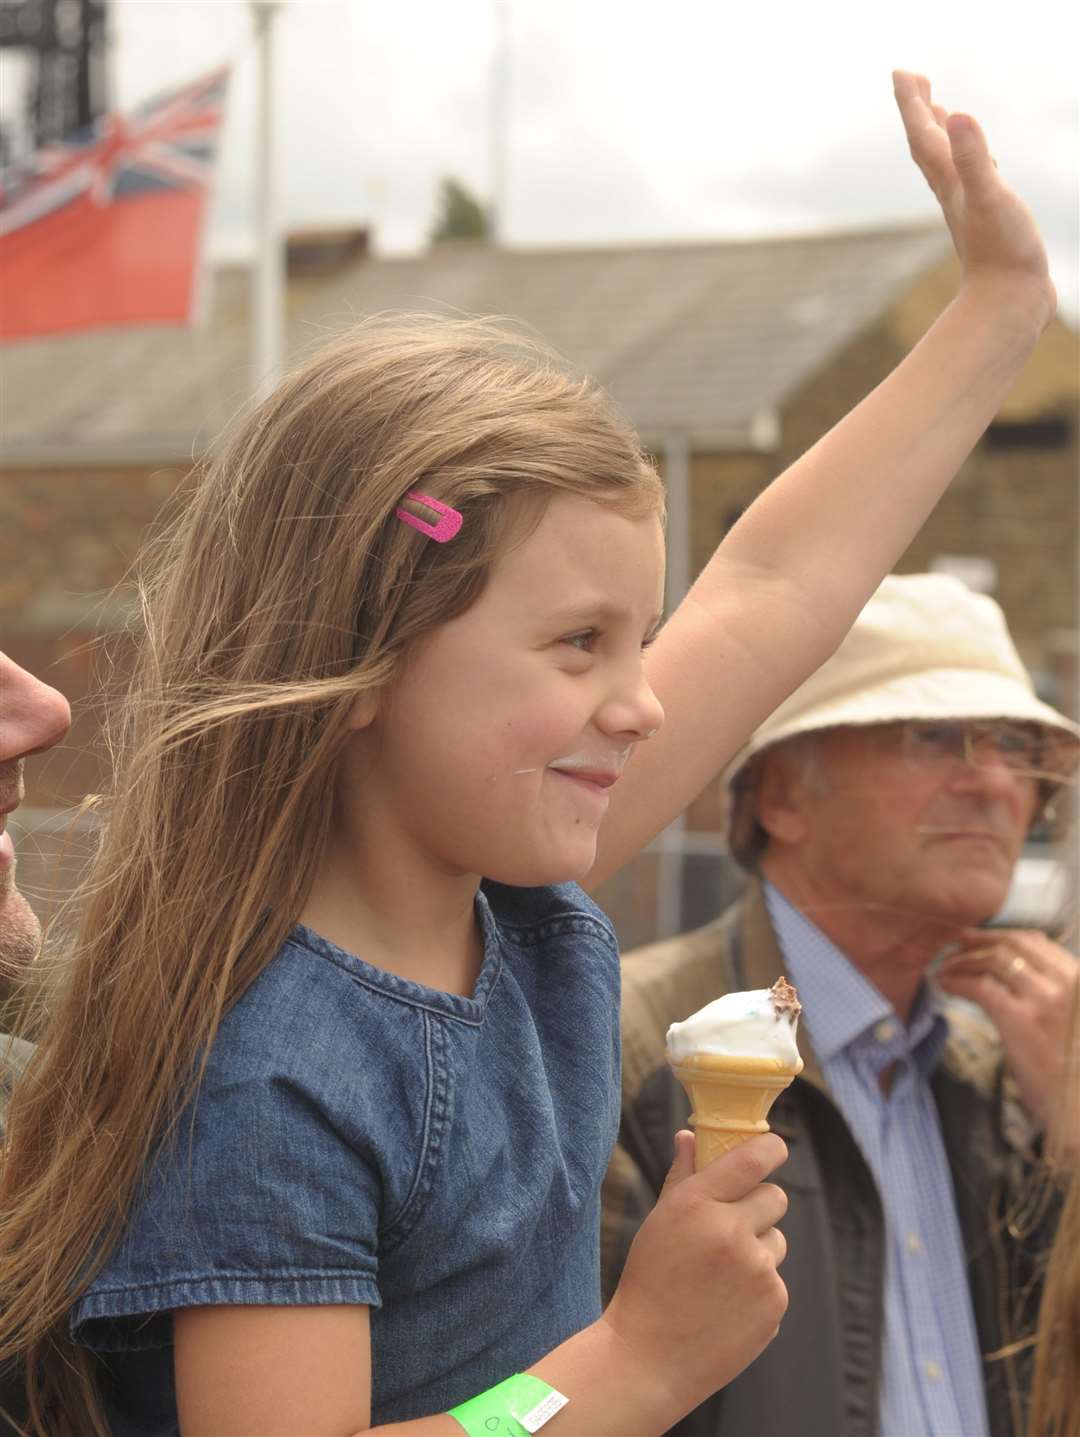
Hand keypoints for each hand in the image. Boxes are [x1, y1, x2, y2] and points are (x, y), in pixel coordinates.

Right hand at [601, 1131, 788, 1417]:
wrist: (647, 1359)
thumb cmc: (648, 1282)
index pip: (755, 1158)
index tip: (774, 1149)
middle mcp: (732, 1231)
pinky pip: (775, 1280)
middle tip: (732, 1227)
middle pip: (775, 1197)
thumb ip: (682, 1176)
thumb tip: (691, 1136)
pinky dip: (758, 1288)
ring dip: (758, 1249)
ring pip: (777, 1241)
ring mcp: (757, 1270)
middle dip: (759, 1206)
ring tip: (720, 1276)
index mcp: (698, 1203)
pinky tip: (726, 1305)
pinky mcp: (774, 1304)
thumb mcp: (659, 1221)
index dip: (772, 1149)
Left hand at [892, 70, 1054, 326]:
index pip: (925, 135)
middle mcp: (954, 192)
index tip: (902, 72)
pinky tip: (976, 162)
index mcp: (951, 182)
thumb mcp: (990, 196)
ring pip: (948, 163)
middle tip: (913, 79)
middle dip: (920, 111)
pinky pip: (970, 182)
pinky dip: (968, 162)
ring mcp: (969, 207)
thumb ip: (973, 157)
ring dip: (941, 134)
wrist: (1010, 303)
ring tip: (939, 110)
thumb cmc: (1003, 252)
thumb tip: (958, 115)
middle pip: (930, 144)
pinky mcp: (985, 221)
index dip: (913, 103)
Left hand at [937, 927, 1077, 1152]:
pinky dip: (958, 982)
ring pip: (994, 961)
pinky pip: (980, 988)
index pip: (1038, 941)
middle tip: (956, 945)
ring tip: (945, 968)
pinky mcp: (1021, 1020)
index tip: (979, 938)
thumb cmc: (1075, 1070)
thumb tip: (1015, 972)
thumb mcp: (1073, 1019)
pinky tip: (945, 985)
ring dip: (964, 960)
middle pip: (1013, 945)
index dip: (1003, 935)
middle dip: (979, 941)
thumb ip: (1054, 992)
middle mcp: (1068, 983)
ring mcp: (1046, 1000)